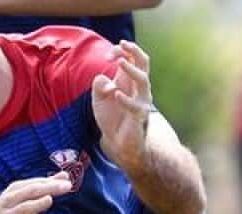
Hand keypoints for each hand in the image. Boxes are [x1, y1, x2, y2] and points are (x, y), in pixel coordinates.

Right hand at [0, 173, 73, 213]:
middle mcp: (11, 199)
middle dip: (49, 188)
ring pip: (22, 208)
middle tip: (66, 187)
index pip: (36, 183)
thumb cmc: (13, 210)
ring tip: (48, 199)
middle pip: (31, 191)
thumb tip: (65, 176)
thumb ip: (46, 186)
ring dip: (35, 204)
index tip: (68, 181)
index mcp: (17, 188)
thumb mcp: (28, 196)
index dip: (52, 182)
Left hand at [92, 41, 154, 172]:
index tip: (108, 55)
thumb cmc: (111, 117)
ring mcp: (141, 101)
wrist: (117, 141)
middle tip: (123, 43)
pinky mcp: (139, 116)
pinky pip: (135, 105)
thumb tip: (104, 79)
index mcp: (129, 81)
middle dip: (134, 50)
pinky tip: (115, 94)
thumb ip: (98, 86)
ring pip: (143, 80)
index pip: (131, 58)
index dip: (121, 51)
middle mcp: (138, 88)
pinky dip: (125, 99)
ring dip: (131, 70)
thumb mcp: (98, 99)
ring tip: (119, 63)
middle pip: (144, 63)